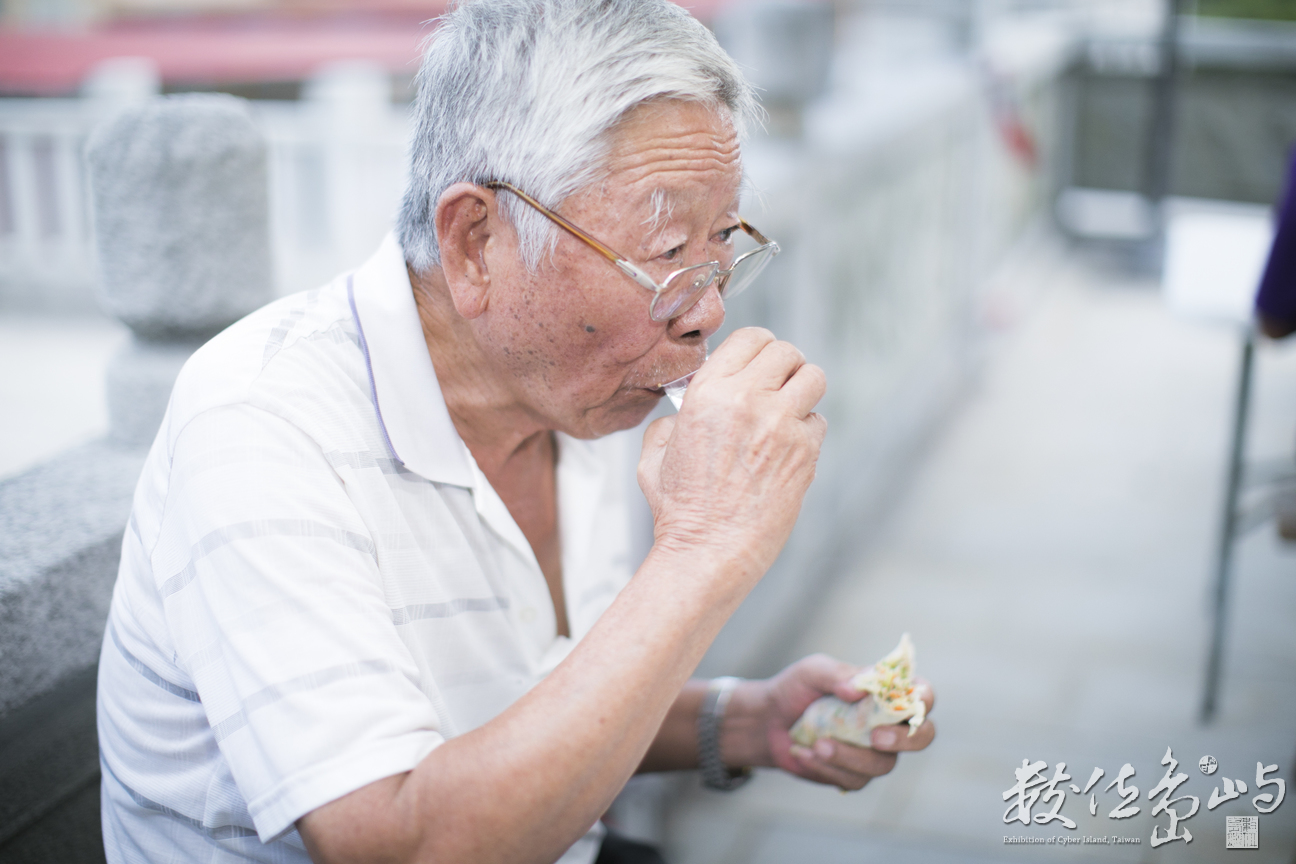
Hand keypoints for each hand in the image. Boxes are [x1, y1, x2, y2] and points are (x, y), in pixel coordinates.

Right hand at [637, 328, 826, 591]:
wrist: (708, 552)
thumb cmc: (679, 511)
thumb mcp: (653, 456)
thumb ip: (668, 423)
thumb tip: (681, 413)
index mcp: (709, 393)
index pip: (751, 337)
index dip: (756, 348)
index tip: (755, 362)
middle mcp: (749, 401)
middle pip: (787, 352)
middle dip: (782, 366)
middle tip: (774, 386)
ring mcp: (782, 426)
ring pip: (814, 378)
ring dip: (802, 391)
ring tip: (788, 411)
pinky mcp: (805, 453)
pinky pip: (819, 423)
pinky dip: (806, 432)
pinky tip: (787, 450)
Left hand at [725, 654, 935, 790]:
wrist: (767, 721)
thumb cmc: (796, 689)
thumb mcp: (812, 672)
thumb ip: (837, 674)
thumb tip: (859, 687)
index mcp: (885, 693)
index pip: (922, 695)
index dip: (923, 701)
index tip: (902, 706)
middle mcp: (888, 723)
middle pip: (922, 736)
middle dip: (905, 740)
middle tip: (876, 738)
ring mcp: (873, 752)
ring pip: (883, 764)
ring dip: (851, 757)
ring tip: (819, 745)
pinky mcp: (853, 774)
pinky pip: (855, 780)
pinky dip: (828, 768)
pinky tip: (806, 752)